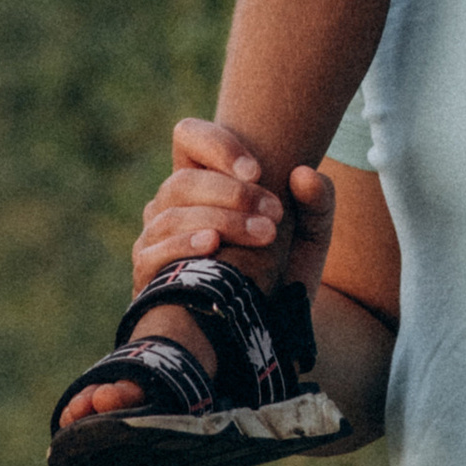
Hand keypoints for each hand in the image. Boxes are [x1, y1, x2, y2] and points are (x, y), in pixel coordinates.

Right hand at [130, 116, 336, 301]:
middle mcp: (173, 204)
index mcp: (205, 180)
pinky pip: (152, 252)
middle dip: (232, 193)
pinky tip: (213, 246)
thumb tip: (304, 174)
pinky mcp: (148, 274)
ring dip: (221, 220)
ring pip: (172, 213)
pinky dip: (182, 245)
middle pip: (184, 180)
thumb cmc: (285, 271)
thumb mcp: (311, 235)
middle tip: (275, 213)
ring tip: (264, 235)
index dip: (218, 145)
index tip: (258, 170)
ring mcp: (155, 237)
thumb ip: (317, 202)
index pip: (189, 137)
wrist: (272, 329)